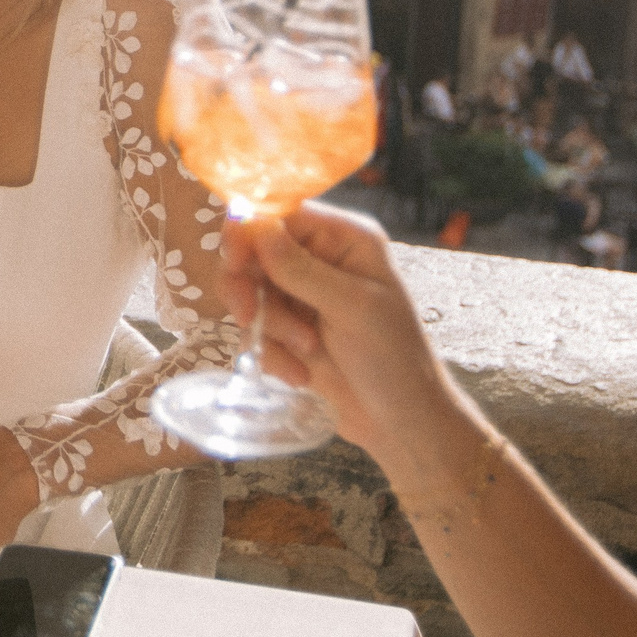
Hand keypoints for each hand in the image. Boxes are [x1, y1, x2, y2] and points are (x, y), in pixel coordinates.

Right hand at [224, 202, 465, 470]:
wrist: (401, 423)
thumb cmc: (394, 358)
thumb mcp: (351, 308)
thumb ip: (299, 268)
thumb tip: (252, 224)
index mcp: (343, 238)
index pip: (279, 213)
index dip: (249, 232)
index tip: (235, 262)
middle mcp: (319, 258)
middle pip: (252, 251)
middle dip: (251, 290)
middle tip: (248, 317)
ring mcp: (301, 294)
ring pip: (246, 291)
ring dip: (266, 326)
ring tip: (303, 351)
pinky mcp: (287, 328)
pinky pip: (252, 328)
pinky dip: (270, 352)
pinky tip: (302, 373)